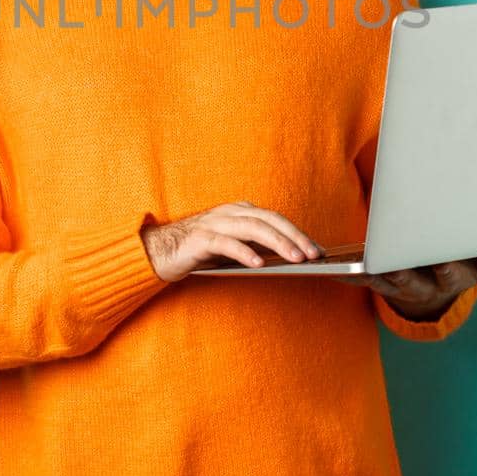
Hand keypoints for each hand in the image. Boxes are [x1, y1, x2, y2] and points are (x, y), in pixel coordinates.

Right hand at [140, 201, 323, 281]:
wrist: (158, 252)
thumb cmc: (199, 251)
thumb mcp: (234, 247)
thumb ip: (256, 246)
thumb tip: (289, 257)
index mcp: (240, 211)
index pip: (276, 218)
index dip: (298, 233)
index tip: (318, 250)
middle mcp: (230, 212)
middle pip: (269, 219)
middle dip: (294, 236)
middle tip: (313, 254)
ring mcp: (214, 223)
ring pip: (252, 227)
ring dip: (277, 242)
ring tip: (294, 259)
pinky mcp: (200, 239)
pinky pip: (225, 243)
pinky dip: (244, 252)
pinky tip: (258, 264)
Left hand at [332, 248, 476, 320]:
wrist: (432, 293)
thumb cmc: (458, 268)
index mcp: (447, 276)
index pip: (446, 271)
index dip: (444, 266)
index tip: (441, 259)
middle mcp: (421, 284)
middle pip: (407, 277)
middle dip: (398, 269)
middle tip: (387, 260)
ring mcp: (396, 285)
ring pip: (379, 279)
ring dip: (364, 273)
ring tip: (351, 263)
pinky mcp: (376, 282)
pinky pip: (357, 280)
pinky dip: (343, 275)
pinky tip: (328, 267)